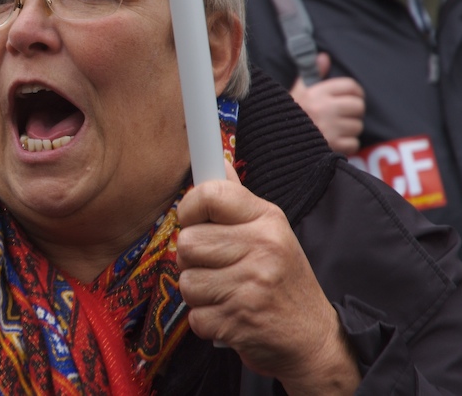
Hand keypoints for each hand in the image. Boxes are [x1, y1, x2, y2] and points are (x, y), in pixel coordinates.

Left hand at [176, 162, 360, 394]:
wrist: (315, 339)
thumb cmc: (283, 280)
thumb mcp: (271, 232)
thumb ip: (238, 200)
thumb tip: (216, 162)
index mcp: (268, 220)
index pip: (209, 193)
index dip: (189, 208)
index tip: (194, 221)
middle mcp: (262, 248)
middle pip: (187, 242)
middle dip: (192, 259)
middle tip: (216, 267)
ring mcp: (251, 286)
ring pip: (186, 281)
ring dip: (199, 293)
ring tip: (227, 293)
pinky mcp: (239, 321)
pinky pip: (194, 315)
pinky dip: (206, 321)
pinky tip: (230, 316)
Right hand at [289, 53, 364, 154]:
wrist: (272, 140)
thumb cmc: (286, 113)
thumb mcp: (297, 91)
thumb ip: (312, 73)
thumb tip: (324, 57)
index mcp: (316, 93)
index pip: (350, 86)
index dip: (355, 92)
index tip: (351, 97)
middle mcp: (324, 109)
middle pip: (358, 106)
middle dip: (353, 111)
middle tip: (343, 115)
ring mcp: (329, 128)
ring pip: (357, 126)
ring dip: (349, 130)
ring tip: (335, 129)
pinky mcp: (332, 146)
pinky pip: (353, 144)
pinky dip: (347, 145)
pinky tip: (335, 142)